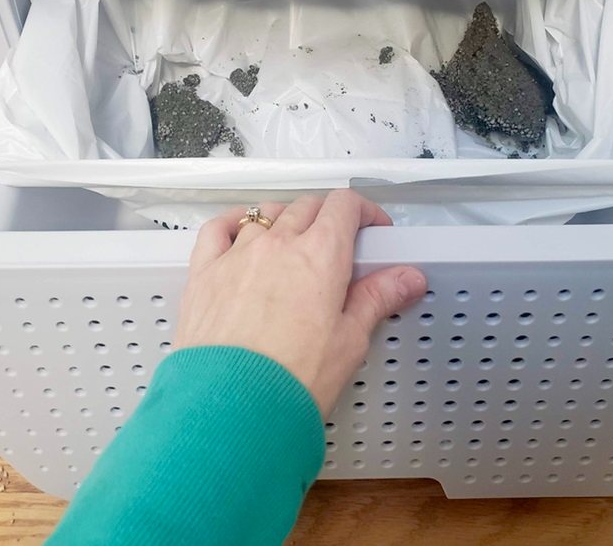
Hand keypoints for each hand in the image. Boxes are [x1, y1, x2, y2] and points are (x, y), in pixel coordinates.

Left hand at [174, 190, 427, 415]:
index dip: (364, 211)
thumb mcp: (350, 341)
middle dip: (328, 217)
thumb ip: (378, 299)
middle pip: (307, 206)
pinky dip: (234, 222)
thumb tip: (408, 278)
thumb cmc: (292, 379)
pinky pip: (217, 228)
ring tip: (293, 245)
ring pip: (265, 214)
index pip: (344, 205)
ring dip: (285, 220)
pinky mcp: (204, 273)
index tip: (372, 229)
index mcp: (321, 254)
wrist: (232, 408)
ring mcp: (237, 255)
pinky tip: (240, 231)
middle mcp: (278, 243)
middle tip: (339, 245)